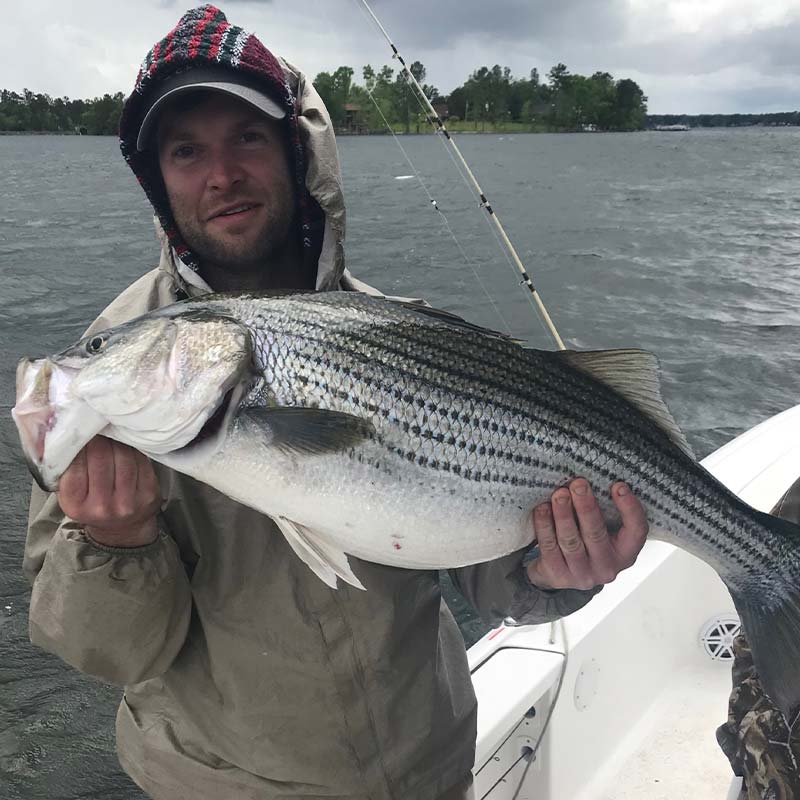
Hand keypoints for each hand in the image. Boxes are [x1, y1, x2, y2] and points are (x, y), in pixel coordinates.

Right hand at [57, 436, 161, 547]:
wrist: (121, 528)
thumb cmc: (91, 504)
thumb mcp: (70, 494)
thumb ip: (66, 470)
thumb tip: (66, 434)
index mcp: (75, 505)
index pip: (74, 466)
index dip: (79, 444)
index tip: (81, 431)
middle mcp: (102, 506)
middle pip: (101, 458)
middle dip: (99, 438)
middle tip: (98, 427)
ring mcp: (128, 502)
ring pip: (124, 457)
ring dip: (117, 440)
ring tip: (112, 433)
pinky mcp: (148, 494)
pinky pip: (141, 461)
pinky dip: (134, 449)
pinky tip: (128, 444)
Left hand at [526, 478, 647, 590]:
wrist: (561, 573)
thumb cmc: (587, 543)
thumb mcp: (605, 531)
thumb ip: (605, 511)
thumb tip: (593, 478)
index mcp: (625, 553)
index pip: (636, 531)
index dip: (630, 508)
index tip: (618, 485)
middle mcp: (607, 567)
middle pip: (596, 535)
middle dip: (586, 506)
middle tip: (578, 484)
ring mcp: (582, 574)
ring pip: (571, 542)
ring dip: (563, 515)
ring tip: (559, 494)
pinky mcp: (558, 576)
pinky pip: (549, 547)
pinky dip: (545, 526)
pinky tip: (542, 509)